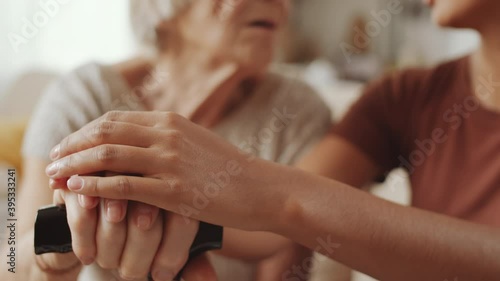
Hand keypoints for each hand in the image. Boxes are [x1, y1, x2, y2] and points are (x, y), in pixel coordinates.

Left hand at [46, 111, 283, 231]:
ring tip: (55, 176)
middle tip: (52, 159)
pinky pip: (125, 185)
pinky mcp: (175, 190)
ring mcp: (171, 161)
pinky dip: (96, 187)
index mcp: (171, 121)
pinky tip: (78, 191)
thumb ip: (166, 138)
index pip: (114, 119)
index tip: (68, 145)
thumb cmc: (229, 169)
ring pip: (109, 155)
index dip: (85, 132)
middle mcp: (168, 134)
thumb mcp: (196, 142)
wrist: (262, 188)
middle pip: (105, 132)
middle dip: (72, 145)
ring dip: (75, 165)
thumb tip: (136, 143)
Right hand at [48, 183, 199, 280]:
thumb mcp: (172, 246)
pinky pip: (85, 208)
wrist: (93, 220)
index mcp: (178, 188)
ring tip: (107, 263)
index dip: (172, 253)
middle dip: (138, 257)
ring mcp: (113, 169)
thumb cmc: (142, 236)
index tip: (161, 275)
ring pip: (115, 214)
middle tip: (129, 273)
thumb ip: (191, 263)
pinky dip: (85, 237)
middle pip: (148, 220)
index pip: (183, 221)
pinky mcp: (79, 173)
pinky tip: (88, 255)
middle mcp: (150, 173)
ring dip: (110, 250)